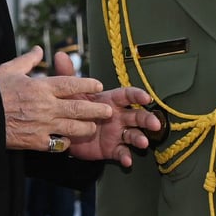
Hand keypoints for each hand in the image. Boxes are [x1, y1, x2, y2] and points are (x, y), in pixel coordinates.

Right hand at [0, 48, 114, 152]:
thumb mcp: (9, 69)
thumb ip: (28, 60)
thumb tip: (39, 50)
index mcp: (41, 87)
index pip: (70, 84)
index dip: (87, 84)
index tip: (98, 85)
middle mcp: (46, 106)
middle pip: (78, 107)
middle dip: (96, 110)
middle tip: (108, 111)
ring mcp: (42, 125)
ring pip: (73, 128)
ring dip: (86, 128)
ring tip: (93, 128)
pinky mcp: (35, 142)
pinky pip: (57, 144)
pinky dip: (64, 143)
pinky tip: (67, 141)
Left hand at [52, 50, 157, 167]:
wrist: (67, 132)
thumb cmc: (74, 108)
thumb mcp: (71, 92)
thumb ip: (68, 75)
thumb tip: (60, 55)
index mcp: (111, 101)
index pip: (127, 95)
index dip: (137, 95)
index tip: (146, 97)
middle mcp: (119, 116)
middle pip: (137, 115)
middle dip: (147, 118)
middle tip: (155, 123)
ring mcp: (117, 133)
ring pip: (133, 134)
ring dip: (140, 137)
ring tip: (143, 142)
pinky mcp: (112, 148)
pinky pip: (121, 152)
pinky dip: (126, 156)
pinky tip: (128, 160)